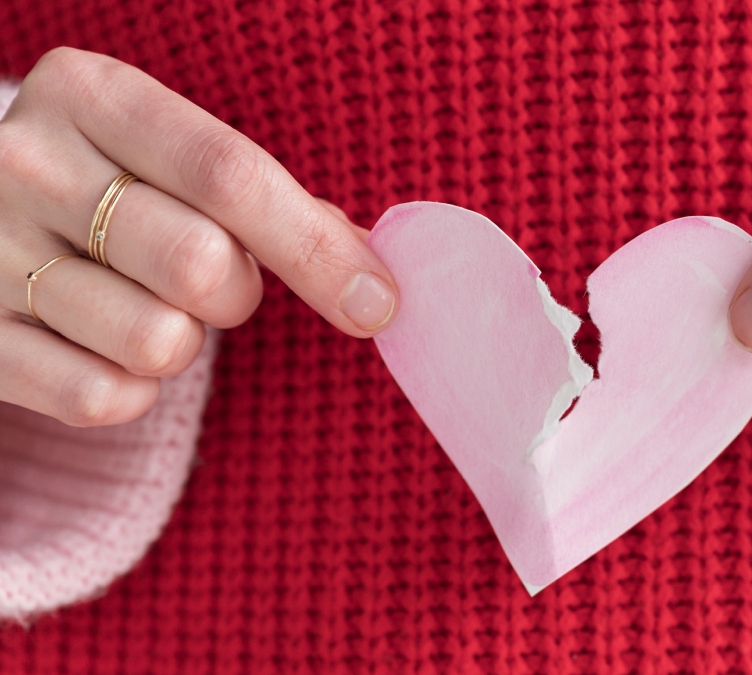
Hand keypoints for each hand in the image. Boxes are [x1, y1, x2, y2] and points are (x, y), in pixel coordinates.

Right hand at [0, 47, 397, 425]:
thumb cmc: (111, 183)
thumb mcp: (170, 154)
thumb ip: (269, 199)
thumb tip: (371, 272)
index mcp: (91, 95)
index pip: (231, 176)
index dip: (317, 248)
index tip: (378, 302)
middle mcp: (26, 162)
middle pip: (202, 265)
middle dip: (239, 295)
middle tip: (216, 283)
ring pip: (156, 341)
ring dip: (182, 343)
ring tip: (147, 307)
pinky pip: (101, 398)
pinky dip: (131, 392)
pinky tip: (106, 347)